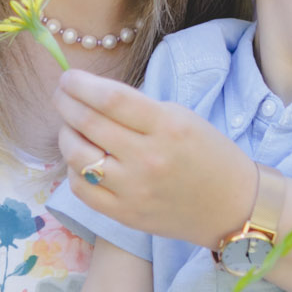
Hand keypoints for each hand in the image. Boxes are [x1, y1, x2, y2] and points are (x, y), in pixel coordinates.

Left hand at [55, 69, 258, 247]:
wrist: (232, 205)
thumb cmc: (209, 155)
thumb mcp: (182, 117)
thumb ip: (138, 108)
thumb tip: (92, 96)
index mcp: (167, 127)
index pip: (111, 99)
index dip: (81, 85)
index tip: (68, 77)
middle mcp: (147, 158)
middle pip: (88, 123)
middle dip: (65, 102)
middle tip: (60, 94)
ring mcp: (134, 190)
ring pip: (78, 156)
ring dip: (65, 134)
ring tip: (69, 126)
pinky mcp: (125, 215)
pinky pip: (82, 189)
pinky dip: (73, 169)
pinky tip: (80, 158)